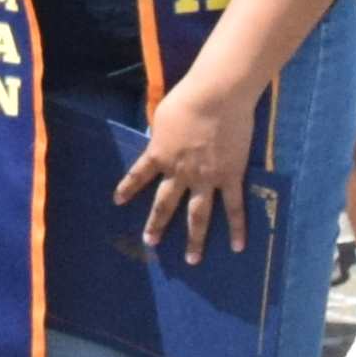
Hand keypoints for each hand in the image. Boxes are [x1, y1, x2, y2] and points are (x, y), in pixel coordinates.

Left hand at [117, 64, 261, 262]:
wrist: (216, 96)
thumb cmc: (188, 99)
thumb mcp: (164, 115)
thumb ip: (162, 133)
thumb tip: (161, 137)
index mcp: (160, 154)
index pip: (139, 175)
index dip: (128, 187)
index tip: (118, 201)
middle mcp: (180, 172)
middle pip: (165, 204)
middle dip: (156, 224)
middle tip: (150, 242)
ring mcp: (206, 178)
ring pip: (198, 215)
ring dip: (194, 239)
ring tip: (192, 259)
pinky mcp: (230, 176)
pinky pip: (233, 208)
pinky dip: (237, 228)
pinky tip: (238, 246)